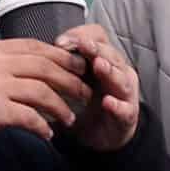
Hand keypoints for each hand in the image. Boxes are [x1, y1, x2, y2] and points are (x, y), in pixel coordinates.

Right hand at [0, 38, 90, 140]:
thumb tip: (22, 67)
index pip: (34, 46)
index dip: (60, 55)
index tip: (77, 65)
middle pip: (45, 66)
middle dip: (70, 80)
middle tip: (84, 92)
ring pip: (43, 92)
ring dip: (61, 107)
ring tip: (69, 119)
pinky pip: (29, 117)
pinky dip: (42, 126)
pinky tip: (47, 135)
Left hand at [55, 24, 140, 151]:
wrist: (101, 134)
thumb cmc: (88, 102)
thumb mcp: (73, 79)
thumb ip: (62, 64)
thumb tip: (43, 50)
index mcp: (104, 58)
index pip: (98, 37)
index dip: (81, 36)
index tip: (60, 42)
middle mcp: (118, 71)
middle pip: (110, 54)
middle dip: (95, 48)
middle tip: (82, 45)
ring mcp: (125, 93)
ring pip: (121, 78)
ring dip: (110, 71)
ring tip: (99, 66)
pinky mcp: (127, 116)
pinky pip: (125, 109)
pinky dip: (117, 105)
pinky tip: (108, 102)